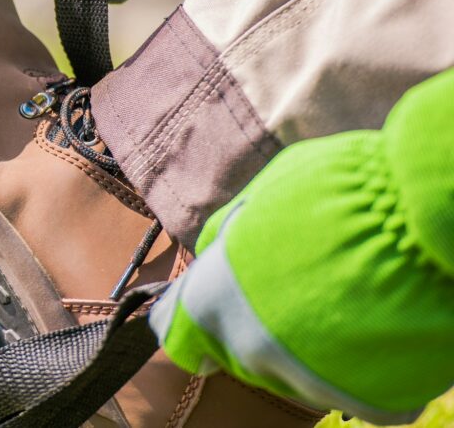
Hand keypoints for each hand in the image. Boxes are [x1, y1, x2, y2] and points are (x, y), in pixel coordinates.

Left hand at [149, 69, 453, 425]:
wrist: (414, 218)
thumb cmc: (333, 191)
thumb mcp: (257, 198)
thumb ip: (227, 236)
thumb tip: (215, 251)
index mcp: (213, 301)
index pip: (178, 335)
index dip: (195, 323)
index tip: (208, 316)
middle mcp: (252, 350)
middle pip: (243, 354)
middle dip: (260, 328)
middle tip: (299, 289)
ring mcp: (310, 382)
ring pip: (299, 376)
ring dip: (312, 348)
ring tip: (346, 299)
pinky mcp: (371, 401)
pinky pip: (361, 393)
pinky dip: (370, 370)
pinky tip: (382, 329)